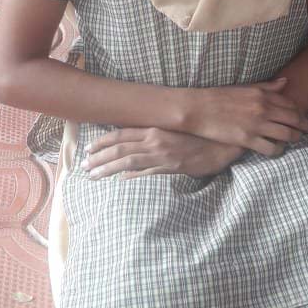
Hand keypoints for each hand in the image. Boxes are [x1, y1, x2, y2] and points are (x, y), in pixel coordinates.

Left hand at [81, 128, 243, 180]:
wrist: (223, 141)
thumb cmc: (199, 134)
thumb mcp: (174, 131)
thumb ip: (155, 136)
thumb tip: (137, 144)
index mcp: (154, 128)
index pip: (121, 134)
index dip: (103, 141)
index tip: (89, 149)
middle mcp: (155, 139)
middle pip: (119, 148)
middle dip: (99, 157)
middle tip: (84, 166)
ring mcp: (162, 153)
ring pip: (127, 160)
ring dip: (108, 168)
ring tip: (93, 175)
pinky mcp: (172, 166)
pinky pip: (147, 171)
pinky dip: (132, 175)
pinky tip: (120, 179)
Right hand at [184, 77, 307, 155]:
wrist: (198, 108)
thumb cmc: (219, 96)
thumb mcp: (245, 87)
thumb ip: (267, 86)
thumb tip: (285, 82)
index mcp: (263, 94)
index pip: (291, 104)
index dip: (300, 111)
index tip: (303, 116)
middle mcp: (263, 109)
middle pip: (294, 119)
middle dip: (305, 126)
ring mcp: (257, 125)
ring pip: (287, 135)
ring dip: (295, 138)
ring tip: (296, 140)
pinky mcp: (248, 139)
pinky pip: (272, 148)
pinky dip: (279, 150)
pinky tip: (278, 150)